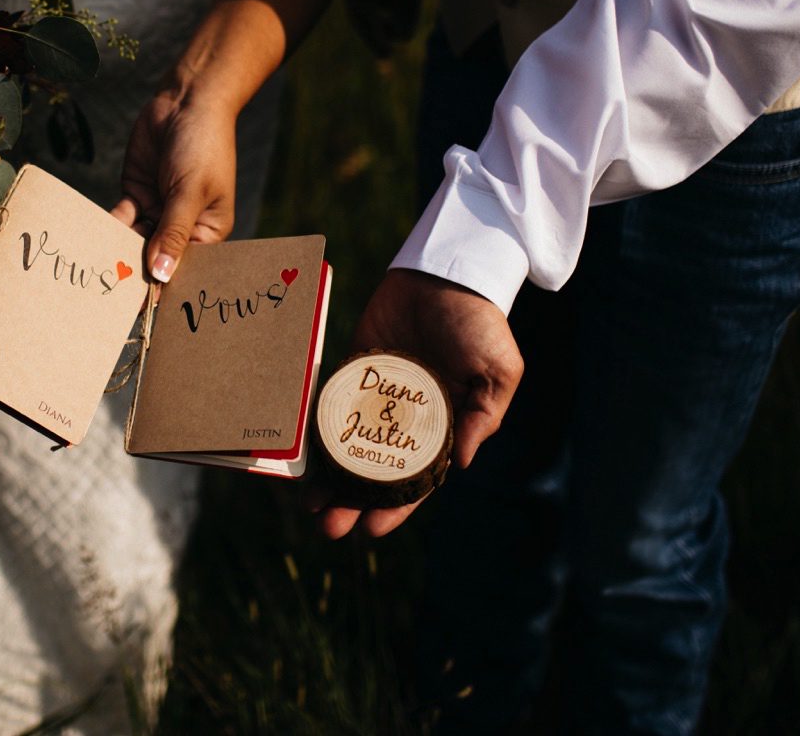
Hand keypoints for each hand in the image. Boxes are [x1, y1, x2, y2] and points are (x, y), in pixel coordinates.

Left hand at [110, 92, 237, 280]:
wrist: (186, 102)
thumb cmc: (203, 146)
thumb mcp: (190, 192)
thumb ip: (173, 233)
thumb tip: (161, 276)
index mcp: (208, 232)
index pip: (184, 267)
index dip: (165, 285)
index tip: (142, 308)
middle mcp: (183, 226)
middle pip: (156, 257)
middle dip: (137, 272)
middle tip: (111, 296)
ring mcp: (158, 211)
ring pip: (135, 240)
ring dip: (119, 251)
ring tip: (98, 270)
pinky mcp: (137, 194)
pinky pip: (121, 219)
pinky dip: (108, 227)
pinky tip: (94, 238)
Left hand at [314, 268, 522, 539]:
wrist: (447, 270)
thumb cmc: (481, 323)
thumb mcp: (498, 372)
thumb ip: (484, 417)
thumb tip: (460, 465)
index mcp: (442, 428)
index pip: (416, 480)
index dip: (396, 507)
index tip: (372, 529)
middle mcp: (405, 419)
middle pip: (374, 472)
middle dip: (352, 502)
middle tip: (327, 527)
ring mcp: (376, 395)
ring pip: (347, 446)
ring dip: (330, 477)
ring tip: (308, 504)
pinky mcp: (354, 367)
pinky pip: (330, 402)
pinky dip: (316, 427)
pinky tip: (300, 451)